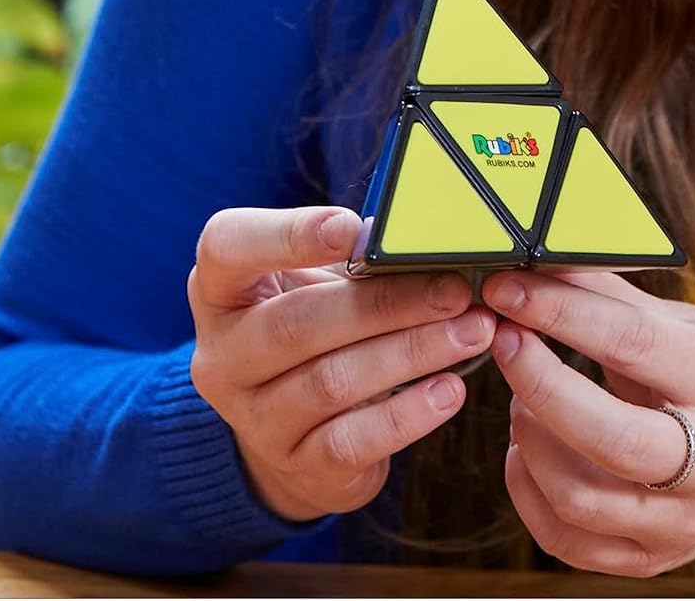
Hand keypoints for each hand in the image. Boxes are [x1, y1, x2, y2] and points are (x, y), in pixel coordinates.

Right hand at [188, 205, 495, 522]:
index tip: (352, 228)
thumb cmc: (314, 329)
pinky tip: (450, 390)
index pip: (228, 248)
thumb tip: (434, 235)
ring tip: (472, 332)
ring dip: (412, 352)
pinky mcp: (295, 465)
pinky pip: (352, 440)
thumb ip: (356, 257)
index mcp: (222, 289)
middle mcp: (224, 355)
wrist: (294, 431)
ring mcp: (253, 417)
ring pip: (331, 381)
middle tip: (455, 290)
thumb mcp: (316, 283)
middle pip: (298, 322)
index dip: (288, 235)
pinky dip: (408, 414)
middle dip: (387, 303)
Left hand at [481, 269, 694, 577]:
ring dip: (530, 439)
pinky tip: (527, 452)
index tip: (511, 289)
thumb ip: (615, 300)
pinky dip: (529, 493)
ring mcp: (685, 520)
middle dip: (539, 383)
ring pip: (579, 498)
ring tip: (524, 397)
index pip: (633, 343)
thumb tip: (544, 266)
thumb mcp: (692, 325)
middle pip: (608, 435)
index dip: (561, 312)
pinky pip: (569, 542)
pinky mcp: (655, 558)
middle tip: (506, 341)